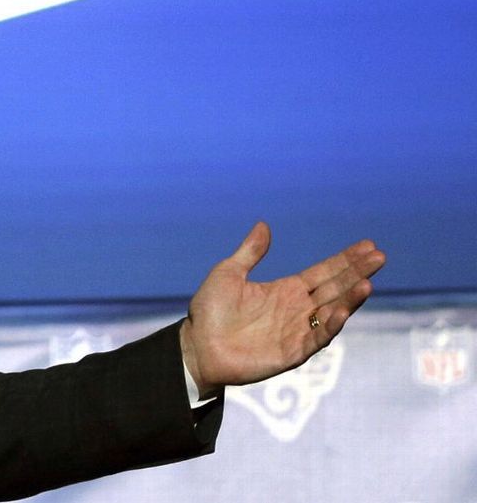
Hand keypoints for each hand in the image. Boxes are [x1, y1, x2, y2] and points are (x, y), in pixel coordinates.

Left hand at [179, 222, 385, 398]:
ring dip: (350, 299)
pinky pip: (316, 337)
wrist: (196, 347)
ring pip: (332, 312)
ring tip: (367, 283)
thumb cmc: (209, 312)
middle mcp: (298, 309)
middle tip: (379, 256)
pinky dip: (330, 325)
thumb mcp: (228, 274)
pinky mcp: (292, 352)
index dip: (345, 260)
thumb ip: (250, 252)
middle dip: (357, 273)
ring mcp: (297, 330)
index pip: (324, 271)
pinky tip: (342, 311)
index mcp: (287, 290)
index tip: (368, 245)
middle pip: (335, 288)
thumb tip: (264, 225)